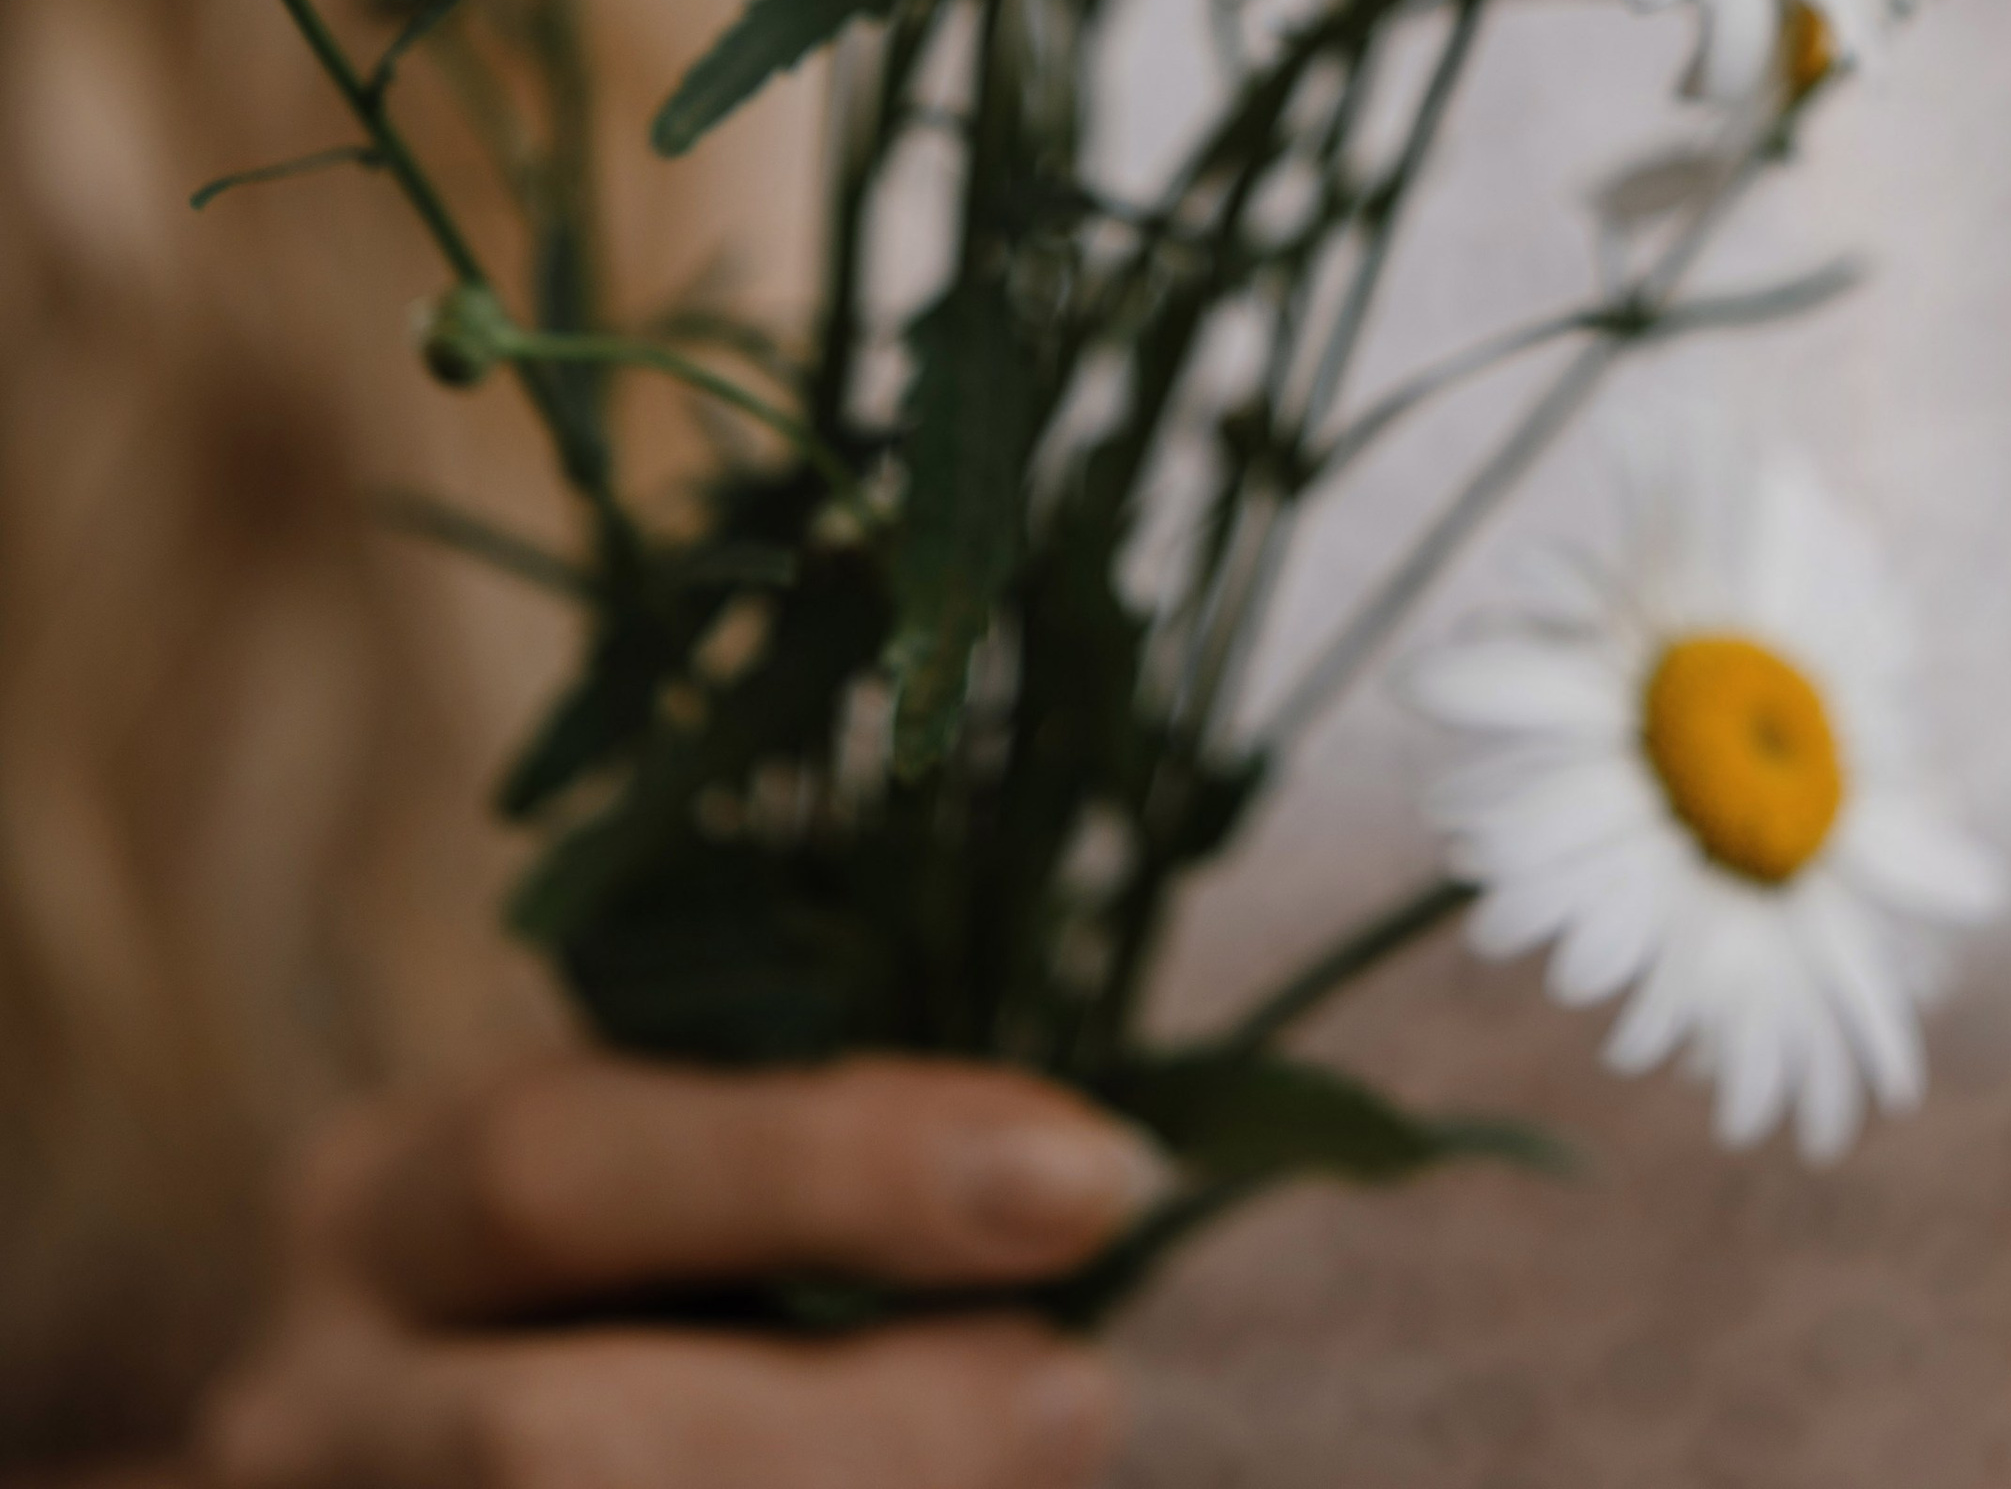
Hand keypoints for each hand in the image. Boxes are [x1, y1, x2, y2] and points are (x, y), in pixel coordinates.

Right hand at [198, 1049, 1165, 1488]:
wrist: (420, 1474)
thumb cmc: (597, 1313)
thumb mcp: (638, 1205)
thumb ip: (795, 1185)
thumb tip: (1075, 1184)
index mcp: (379, 1208)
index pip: (563, 1169)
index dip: (828, 1171)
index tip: (1082, 1173)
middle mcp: (311, 1417)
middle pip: (555, 1452)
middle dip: (853, 1436)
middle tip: (1072, 1393)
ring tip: (1042, 1461)